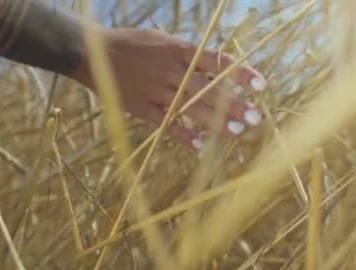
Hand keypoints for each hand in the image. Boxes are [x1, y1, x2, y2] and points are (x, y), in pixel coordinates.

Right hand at [69, 27, 265, 149]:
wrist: (94, 53)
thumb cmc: (132, 43)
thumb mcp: (162, 39)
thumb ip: (188, 54)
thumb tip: (217, 65)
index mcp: (178, 51)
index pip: (217, 62)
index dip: (241, 73)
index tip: (261, 84)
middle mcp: (171, 71)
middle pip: (209, 90)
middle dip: (234, 103)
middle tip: (256, 117)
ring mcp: (156, 91)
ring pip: (191, 108)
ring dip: (215, 121)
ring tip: (236, 131)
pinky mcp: (142, 108)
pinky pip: (166, 123)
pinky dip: (183, 134)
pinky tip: (200, 145)